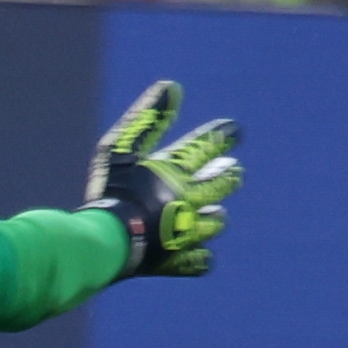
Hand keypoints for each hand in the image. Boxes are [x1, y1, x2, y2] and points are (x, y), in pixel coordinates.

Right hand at [79, 81, 242, 277]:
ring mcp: (186, 233)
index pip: (203, 149)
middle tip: (237, 172)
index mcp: (175, 171)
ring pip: (212, 223)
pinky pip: (198, 261)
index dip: (220, 137)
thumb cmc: (113, 189)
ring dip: (215, 216)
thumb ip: (147, 118)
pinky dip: (199, 256)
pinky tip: (200, 255)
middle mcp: (188, 200)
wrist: (111, 239)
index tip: (235, 130)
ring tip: (219, 214)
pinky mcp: (177, 262)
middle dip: (227, 177)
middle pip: (217, 185)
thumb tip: (172, 85)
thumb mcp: (121, 147)